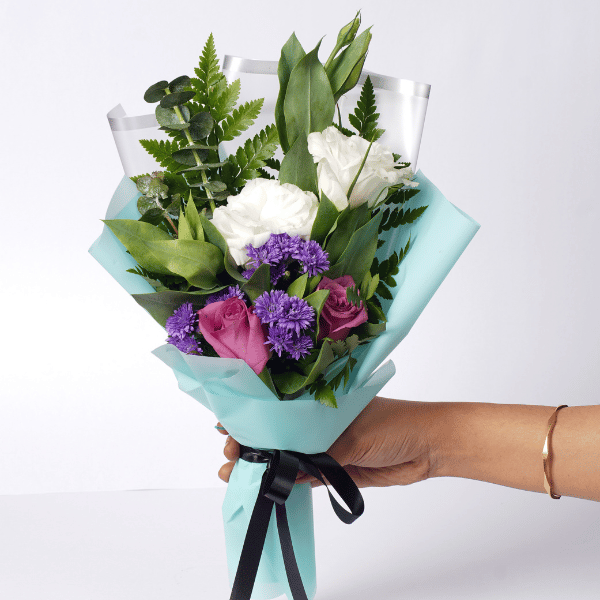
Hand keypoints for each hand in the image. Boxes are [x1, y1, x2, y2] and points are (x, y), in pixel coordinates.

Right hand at [216, 396, 443, 487]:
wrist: (428, 448)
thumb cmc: (394, 424)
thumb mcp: (351, 433)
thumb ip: (317, 451)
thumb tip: (282, 465)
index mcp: (320, 401)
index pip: (278, 407)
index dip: (252, 416)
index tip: (228, 426)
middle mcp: (318, 422)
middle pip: (277, 433)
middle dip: (251, 442)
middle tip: (229, 455)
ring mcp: (325, 446)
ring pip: (286, 455)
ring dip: (262, 464)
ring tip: (234, 472)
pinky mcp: (334, 469)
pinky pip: (304, 475)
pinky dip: (285, 480)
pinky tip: (265, 483)